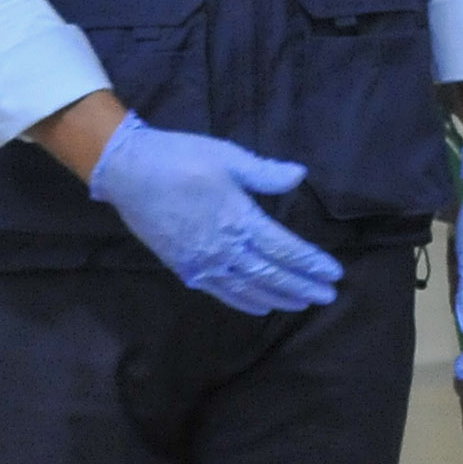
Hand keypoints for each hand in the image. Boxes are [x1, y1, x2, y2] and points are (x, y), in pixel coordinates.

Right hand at [86, 115, 341, 313]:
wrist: (128, 171)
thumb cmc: (181, 158)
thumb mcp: (228, 157)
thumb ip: (265, 172)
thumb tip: (301, 175)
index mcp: (239, 219)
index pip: (285, 249)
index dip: (311, 262)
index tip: (334, 272)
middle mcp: (224, 248)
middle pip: (272, 274)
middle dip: (303, 286)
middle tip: (328, 296)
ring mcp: (202, 263)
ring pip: (249, 289)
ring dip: (278, 297)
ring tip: (303, 304)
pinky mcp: (184, 268)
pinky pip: (221, 292)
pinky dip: (244, 302)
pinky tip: (260, 306)